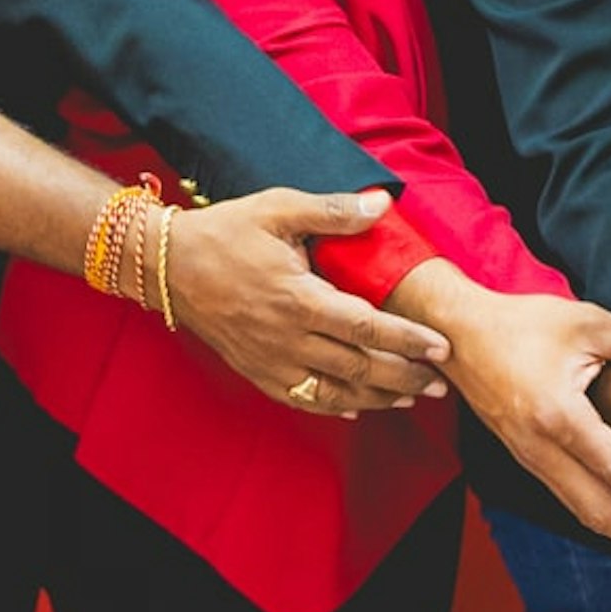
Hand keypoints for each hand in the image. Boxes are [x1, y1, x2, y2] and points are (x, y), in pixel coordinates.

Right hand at [165, 189, 450, 408]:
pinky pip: (300, 399)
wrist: (168, 265)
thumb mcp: (279, 208)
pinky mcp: (255, 371)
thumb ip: (333, 211)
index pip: (367, 326)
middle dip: (404, 378)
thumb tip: (382, 204)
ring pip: (333, 392)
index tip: (441, 348)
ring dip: (376, 399)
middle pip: (358, 368)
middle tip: (441, 384)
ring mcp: (270, 360)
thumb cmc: (227, 232)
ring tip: (410, 400)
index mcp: (299, 299)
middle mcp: (287, 338)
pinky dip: (333, 407)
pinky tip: (356, 407)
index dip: (408, 340)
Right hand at [404, 272, 610, 563]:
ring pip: (579, 509)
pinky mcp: (525, 456)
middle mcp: (541, 448)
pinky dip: (598, 514)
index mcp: (559, 416)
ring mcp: (529, 457)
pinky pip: (566, 495)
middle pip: (596, 510)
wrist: (458, 334)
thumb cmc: (521, 324)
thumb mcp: (586, 320)